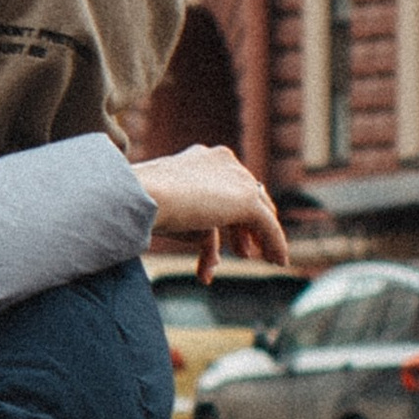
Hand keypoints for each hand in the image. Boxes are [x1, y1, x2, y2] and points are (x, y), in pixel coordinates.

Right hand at [133, 143, 289, 280]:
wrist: (142, 194)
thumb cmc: (140, 202)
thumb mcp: (165, 206)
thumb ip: (186, 217)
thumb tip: (199, 240)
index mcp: (203, 157)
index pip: (227, 182)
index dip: (230, 208)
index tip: (227, 232)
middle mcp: (223, 161)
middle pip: (247, 193)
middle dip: (246, 224)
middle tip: (244, 250)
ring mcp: (237, 178)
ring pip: (259, 210)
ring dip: (262, 237)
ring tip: (257, 258)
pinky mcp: (246, 200)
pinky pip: (267, 225)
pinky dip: (275, 243)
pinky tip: (278, 261)